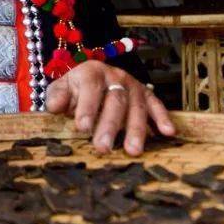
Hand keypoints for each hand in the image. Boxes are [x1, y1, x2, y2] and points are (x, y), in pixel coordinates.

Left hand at [45, 61, 174, 155]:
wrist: (92, 78)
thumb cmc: (75, 89)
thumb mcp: (61, 88)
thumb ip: (57, 96)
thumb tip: (55, 107)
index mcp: (92, 72)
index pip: (91, 89)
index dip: (87, 107)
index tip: (82, 127)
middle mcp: (115, 76)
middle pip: (115, 101)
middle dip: (110, 125)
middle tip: (103, 147)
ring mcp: (133, 85)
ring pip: (136, 107)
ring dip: (135, 130)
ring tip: (132, 150)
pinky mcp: (146, 94)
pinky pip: (156, 105)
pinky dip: (162, 118)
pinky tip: (168, 132)